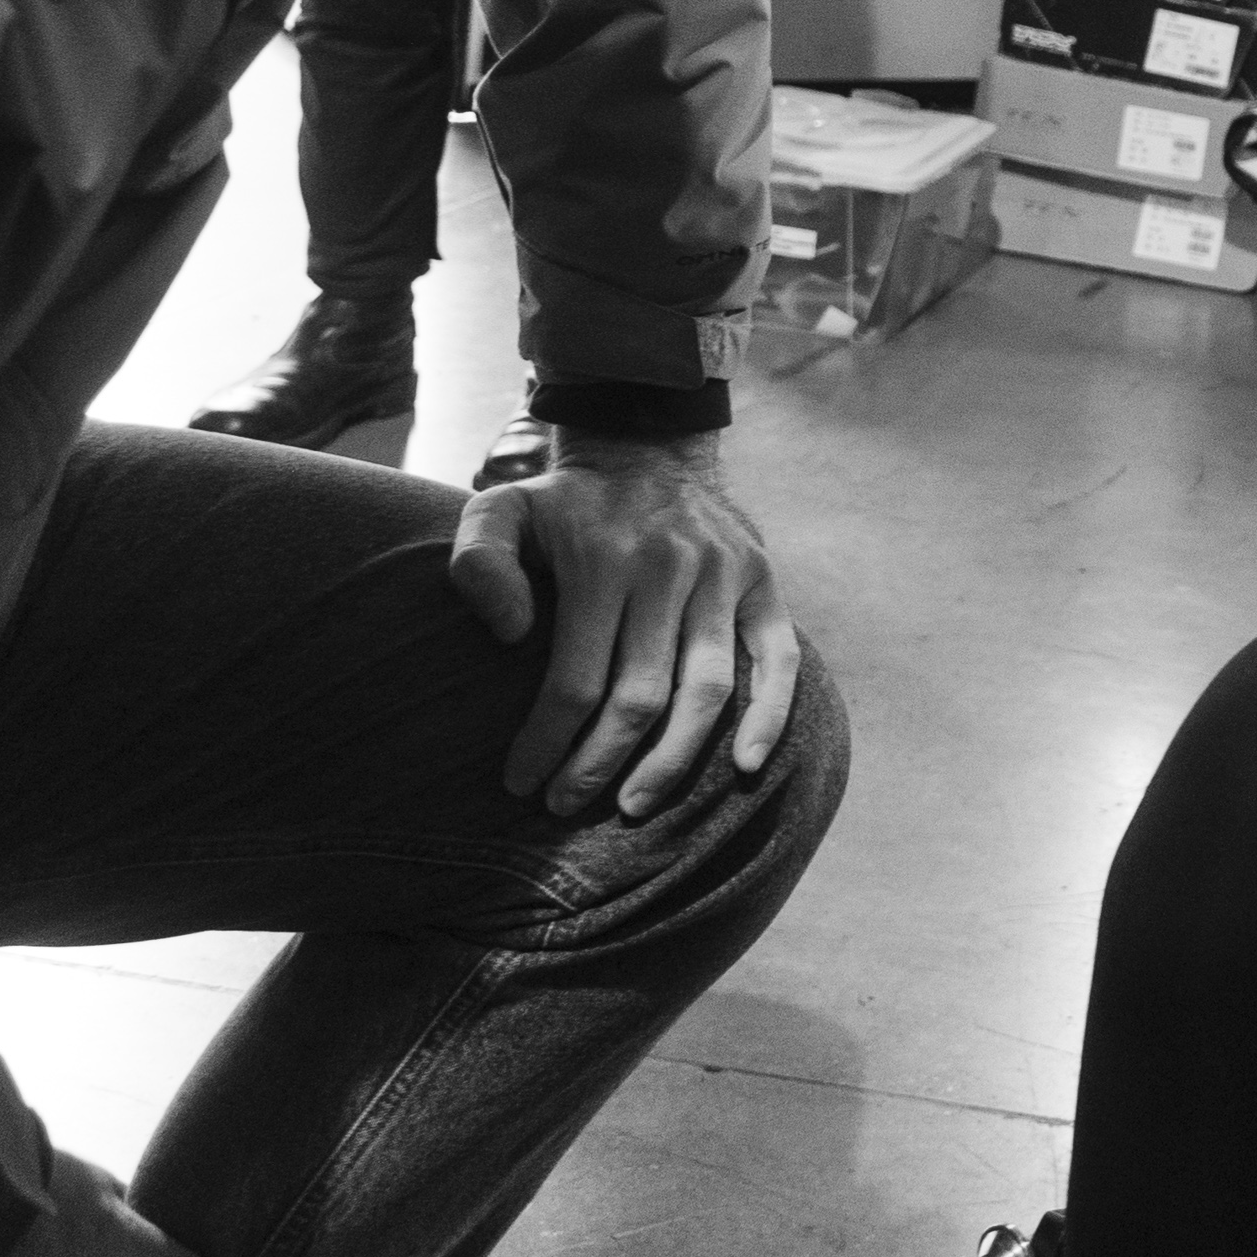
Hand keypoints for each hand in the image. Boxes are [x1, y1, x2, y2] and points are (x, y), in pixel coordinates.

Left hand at [450, 430, 802, 819]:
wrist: (648, 450)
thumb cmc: (564, 505)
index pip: (575, 679)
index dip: (546, 742)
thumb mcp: (500, 509)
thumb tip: (510, 634)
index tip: (520, 782)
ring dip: (672, 761)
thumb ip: (480, 562)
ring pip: (705, 690)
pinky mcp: (761, 583)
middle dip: (599, 764)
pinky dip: (769, 717)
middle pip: (640, 696)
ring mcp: (723, 576)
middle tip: (564, 805)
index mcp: (603, 559)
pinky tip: (746, 767)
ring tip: (634, 805)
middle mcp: (670, 567)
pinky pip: (776, 659)